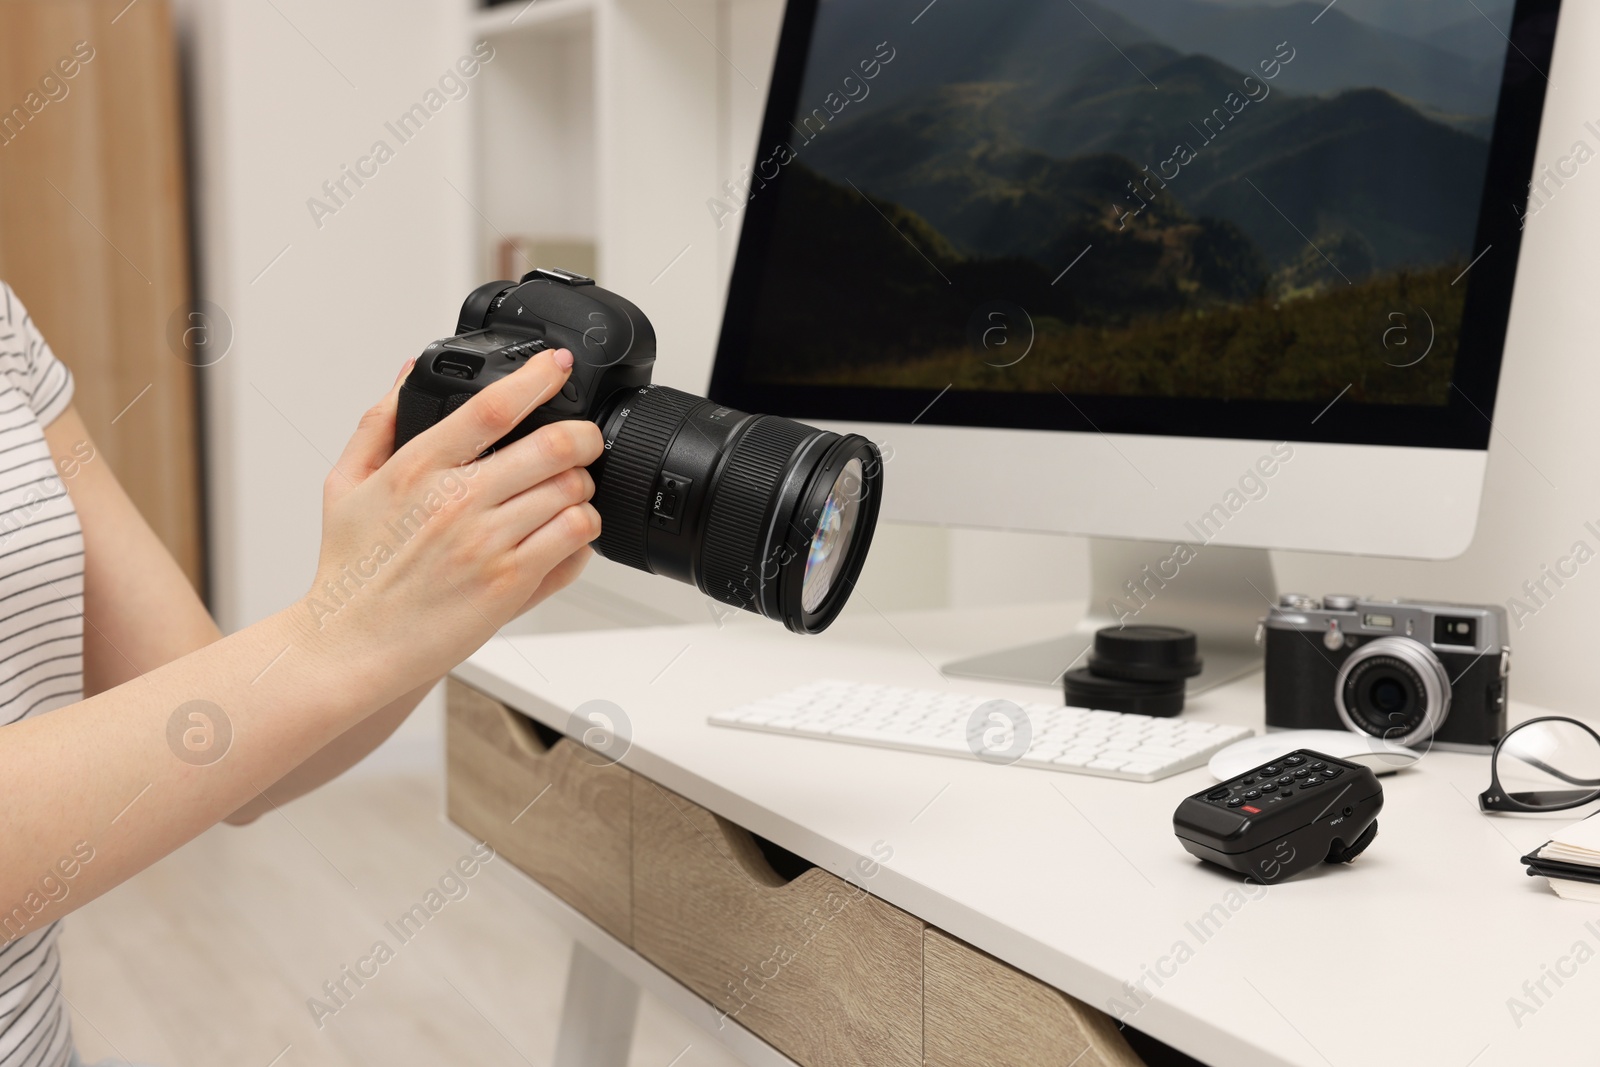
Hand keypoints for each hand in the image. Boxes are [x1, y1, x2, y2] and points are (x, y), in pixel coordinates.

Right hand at [301, 348, 603, 693]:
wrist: (351, 644)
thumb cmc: (349, 570)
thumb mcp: (345, 485)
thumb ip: (379, 423)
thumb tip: (408, 374)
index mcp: (418, 468)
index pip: (492, 407)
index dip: (536, 378)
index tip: (557, 365)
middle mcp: (457, 502)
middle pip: (552, 446)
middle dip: (582, 436)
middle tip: (584, 439)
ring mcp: (487, 544)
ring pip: (571, 493)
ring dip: (582, 486)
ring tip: (571, 489)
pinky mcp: (509, 585)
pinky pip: (572, 543)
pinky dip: (583, 531)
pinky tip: (568, 531)